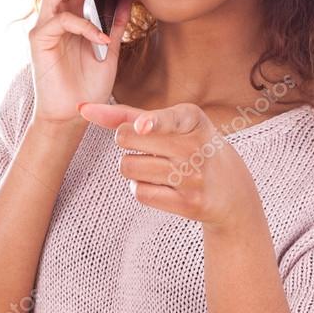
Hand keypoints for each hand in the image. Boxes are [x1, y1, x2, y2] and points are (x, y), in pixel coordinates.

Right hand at [28, 0, 133, 124]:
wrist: (73, 114)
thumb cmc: (89, 83)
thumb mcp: (111, 49)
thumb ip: (118, 22)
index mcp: (71, 11)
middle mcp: (56, 13)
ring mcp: (46, 24)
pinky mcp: (40, 40)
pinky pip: (61, 21)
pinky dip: (85, 25)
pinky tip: (103, 37)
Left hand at [76, 100, 259, 229]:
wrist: (232, 192)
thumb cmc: (190, 148)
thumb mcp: (172, 125)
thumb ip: (128, 115)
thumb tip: (81, 109)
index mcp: (193, 119)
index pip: (170, 118)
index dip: (153, 123)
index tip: (143, 126)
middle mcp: (195, 147)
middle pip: (128, 138)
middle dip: (126, 141)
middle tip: (151, 146)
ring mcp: (193, 177)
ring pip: (129, 167)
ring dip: (134, 168)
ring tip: (161, 168)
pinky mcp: (189, 203)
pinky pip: (140, 192)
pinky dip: (142, 189)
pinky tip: (164, 187)